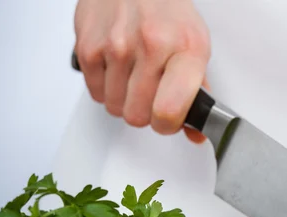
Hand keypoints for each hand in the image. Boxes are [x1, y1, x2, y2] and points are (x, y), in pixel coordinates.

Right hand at [74, 0, 210, 137]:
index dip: (168, 125)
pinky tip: (118, 68)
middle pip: (138, 116)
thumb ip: (198, 92)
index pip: (168, 111)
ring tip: (134, 77)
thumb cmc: (168, 14)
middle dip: (146, 113)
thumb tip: (195, 134)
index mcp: (186, 49)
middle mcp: (151, 45)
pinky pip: (95, 93)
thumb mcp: (195, 47)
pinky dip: (106, 88)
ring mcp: (116, 45)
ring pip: (115, 108)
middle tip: (152, 95)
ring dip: (124, 100)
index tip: (169, 119)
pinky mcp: (88, 46)